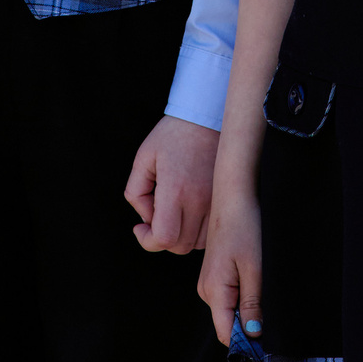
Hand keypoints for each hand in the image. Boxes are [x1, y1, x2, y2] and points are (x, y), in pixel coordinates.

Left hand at [125, 113, 218, 253]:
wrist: (207, 116)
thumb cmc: (172, 136)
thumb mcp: (143, 158)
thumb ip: (136, 193)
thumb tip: (147, 219)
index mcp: (176, 189)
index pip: (164, 238)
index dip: (147, 241)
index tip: (140, 227)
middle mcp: (199, 199)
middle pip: (180, 246)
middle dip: (162, 238)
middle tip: (156, 216)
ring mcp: (216, 201)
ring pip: (197, 242)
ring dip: (181, 236)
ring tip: (174, 213)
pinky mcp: (226, 199)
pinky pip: (212, 232)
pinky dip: (198, 231)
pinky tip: (190, 213)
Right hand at [197, 183, 263, 345]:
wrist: (234, 196)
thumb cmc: (245, 227)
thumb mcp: (255, 268)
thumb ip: (252, 304)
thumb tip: (253, 334)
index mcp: (214, 291)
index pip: (227, 334)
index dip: (248, 343)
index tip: (269, 341)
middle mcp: (207, 290)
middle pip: (229, 324)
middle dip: (251, 324)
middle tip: (273, 308)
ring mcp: (209, 282)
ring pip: (231, 311)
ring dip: (249, 308)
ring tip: (265, 285)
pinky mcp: (216, 274)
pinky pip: (231, 296)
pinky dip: (246, 295)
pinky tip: (257, 277)